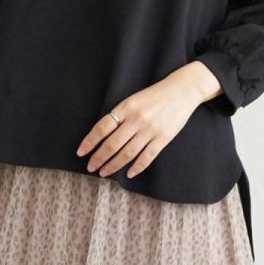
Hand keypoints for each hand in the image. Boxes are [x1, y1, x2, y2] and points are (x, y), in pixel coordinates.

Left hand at [76, 61, 220, 179]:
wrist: (182, 91)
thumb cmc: (155, 96)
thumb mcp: (133, 100)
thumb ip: (120, 115)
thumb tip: (103, 135)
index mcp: (126, 107)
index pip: (102, 127)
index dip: (90, 141)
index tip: (81, 152)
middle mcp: (136, 119)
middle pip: (112, 144)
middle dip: (99, 158)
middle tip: (90, 167)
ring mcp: (150, 130)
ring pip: (127, 153)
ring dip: (113, 165)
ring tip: (104, 172)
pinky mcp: (163, 138)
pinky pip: (147, 157)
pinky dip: (136, 167)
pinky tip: (128, 174)